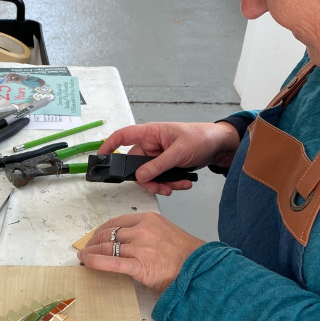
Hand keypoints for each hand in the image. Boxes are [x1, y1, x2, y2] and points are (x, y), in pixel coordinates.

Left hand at [78, 211, 204, 289]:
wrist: (198, 267)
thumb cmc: (184, 253)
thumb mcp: (165, 231)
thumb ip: (147, 232)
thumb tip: (128, 239)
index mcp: (149, 219)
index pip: (118, 221)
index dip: (103, 229)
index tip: (96, 235)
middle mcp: (143, 231)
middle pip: (110, 234)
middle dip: (94, 241)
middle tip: (87, 248)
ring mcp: (141, 248)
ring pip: (107, 248)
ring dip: (91, 252)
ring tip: (84, 256)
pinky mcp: (140, 266)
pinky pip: (111, 263)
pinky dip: (95, 261)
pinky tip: (86, 261)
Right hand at [94, 120, 240, 192]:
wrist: (218, 145)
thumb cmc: (201, 137)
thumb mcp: (179, 152)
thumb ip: (158, 165)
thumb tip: (140, 177)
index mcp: (151, 133)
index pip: (123, 136)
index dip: (109, 145)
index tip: (101, 157)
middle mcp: (151, 145)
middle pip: (136, 166)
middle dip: (149, 180)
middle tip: (160, 187)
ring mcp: (158, 156)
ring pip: (149, 176)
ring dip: (162, 184)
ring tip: (177, 185)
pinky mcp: (165, 166)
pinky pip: (160, 179)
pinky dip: (170, 184)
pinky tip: (183, 183)